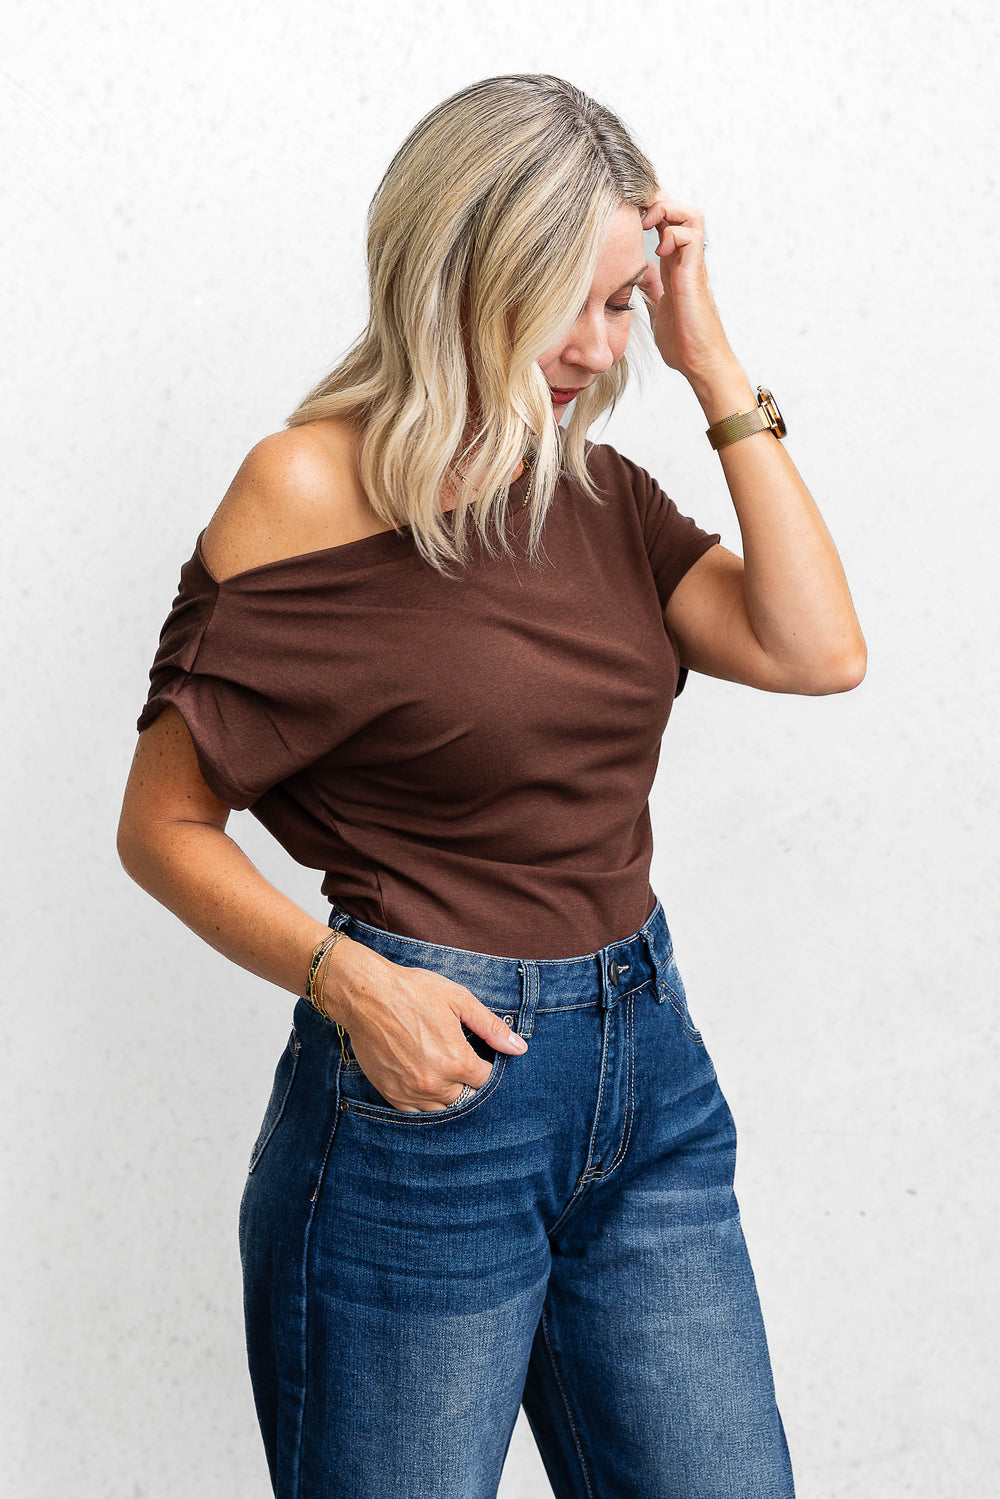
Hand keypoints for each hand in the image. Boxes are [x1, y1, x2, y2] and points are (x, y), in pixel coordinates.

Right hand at [330, 942, 528, 1112]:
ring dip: (448, 1094)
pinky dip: (425, 1102)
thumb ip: (490, 1027)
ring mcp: (411, 1092)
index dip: (487, 1069)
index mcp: (456, 1060)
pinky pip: (417, 1113)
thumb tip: (519, 1048)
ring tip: (443, 1071)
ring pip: (443, 1108)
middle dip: (468, 1082)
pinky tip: (425, 1082)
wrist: (366, 995)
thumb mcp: (458, 1000)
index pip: (486, 1081)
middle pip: (466, 1098)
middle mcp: (435, 1083)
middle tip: (459, 1061)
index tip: (482, 1057)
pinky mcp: (391, 1094)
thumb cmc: (413, 991)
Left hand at [638, 192, 736, 385]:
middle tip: (635, 211)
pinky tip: (659, 250)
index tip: (627, 214)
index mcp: (674, 265)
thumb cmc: (683, 342)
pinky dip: (673, 233)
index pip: (665, 221)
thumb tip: (637, 277)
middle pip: (680, 208)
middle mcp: (685, 260)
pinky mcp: (695, 275)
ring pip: (691, 214)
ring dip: (668, 210)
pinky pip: (691, 236)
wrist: (699, 363)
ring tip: (648, 223)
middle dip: (657, 201)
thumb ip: (650, 290)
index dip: (648, 209)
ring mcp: (693, 265)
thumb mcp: (657, 309)